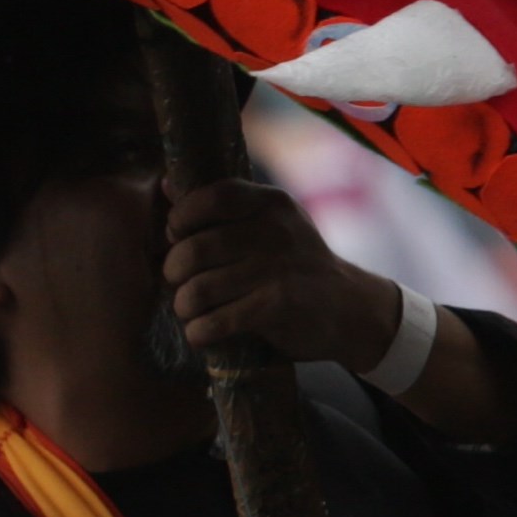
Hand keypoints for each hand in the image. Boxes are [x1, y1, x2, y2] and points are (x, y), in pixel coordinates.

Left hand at [159, 182, 407, 378]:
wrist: (350, 309)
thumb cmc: (297, 265)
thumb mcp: (273, 224)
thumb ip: (225, 208)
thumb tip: (165, 184)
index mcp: (270, 203)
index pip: (211, 197)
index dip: (181, 219)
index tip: (176, 237)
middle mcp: (275, 230)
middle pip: (194, 249)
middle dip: (174, 271)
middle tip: (179, 282)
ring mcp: (277, 268)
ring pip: (199, 288)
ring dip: (184, 305)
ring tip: (189, 310)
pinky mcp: (278, 306)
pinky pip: (217, 321)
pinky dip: (200, 331)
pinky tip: (203, 332)